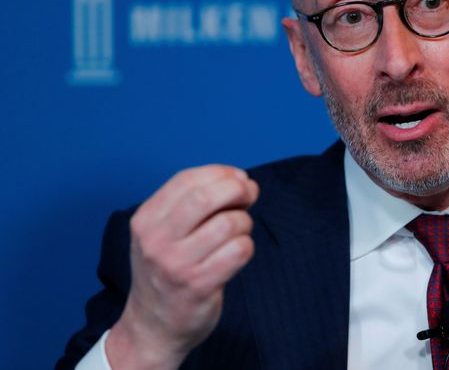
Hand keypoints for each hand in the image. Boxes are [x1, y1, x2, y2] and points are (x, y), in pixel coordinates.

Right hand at [106, 165, 258, 368]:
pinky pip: (239, 251)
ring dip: (244, 222)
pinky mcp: (199, 285)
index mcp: (145, 220)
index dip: (220, 173)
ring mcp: (177, 264)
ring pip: (228, 223)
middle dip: (238, 189)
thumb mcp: (161, 234)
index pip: (187, 180)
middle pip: (206, 197)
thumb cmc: (166, 271)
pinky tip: (238, 253)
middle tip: (249, 195)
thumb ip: (190, 205)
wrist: (153, 327)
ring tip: (239, 232)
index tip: (238, 177)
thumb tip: (239, 180)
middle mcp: (156, 240)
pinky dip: (247, 247)